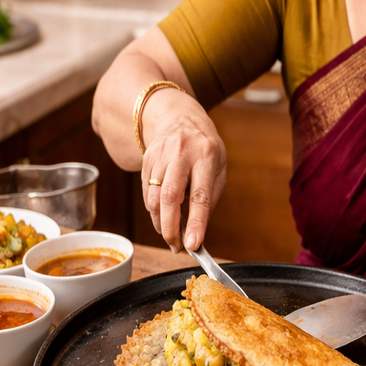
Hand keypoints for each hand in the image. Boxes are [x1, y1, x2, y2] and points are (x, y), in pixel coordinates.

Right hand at [141, 94, 226, 252]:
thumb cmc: (205, 148)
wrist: (179, 118)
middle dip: (171, 227)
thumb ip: (210, 198)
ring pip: (153, 197)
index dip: (197, 222)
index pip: (200, 194)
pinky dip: (153, 210)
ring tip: (171, 234)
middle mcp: (181, 153)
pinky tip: (163, 215)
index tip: (194, 245)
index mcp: (206, 155)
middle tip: (176, 247)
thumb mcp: (219, 168)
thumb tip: (198, 231)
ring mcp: (160, 156)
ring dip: (160, 222)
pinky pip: (146, 193)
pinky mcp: (146, 161)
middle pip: (170, 197)